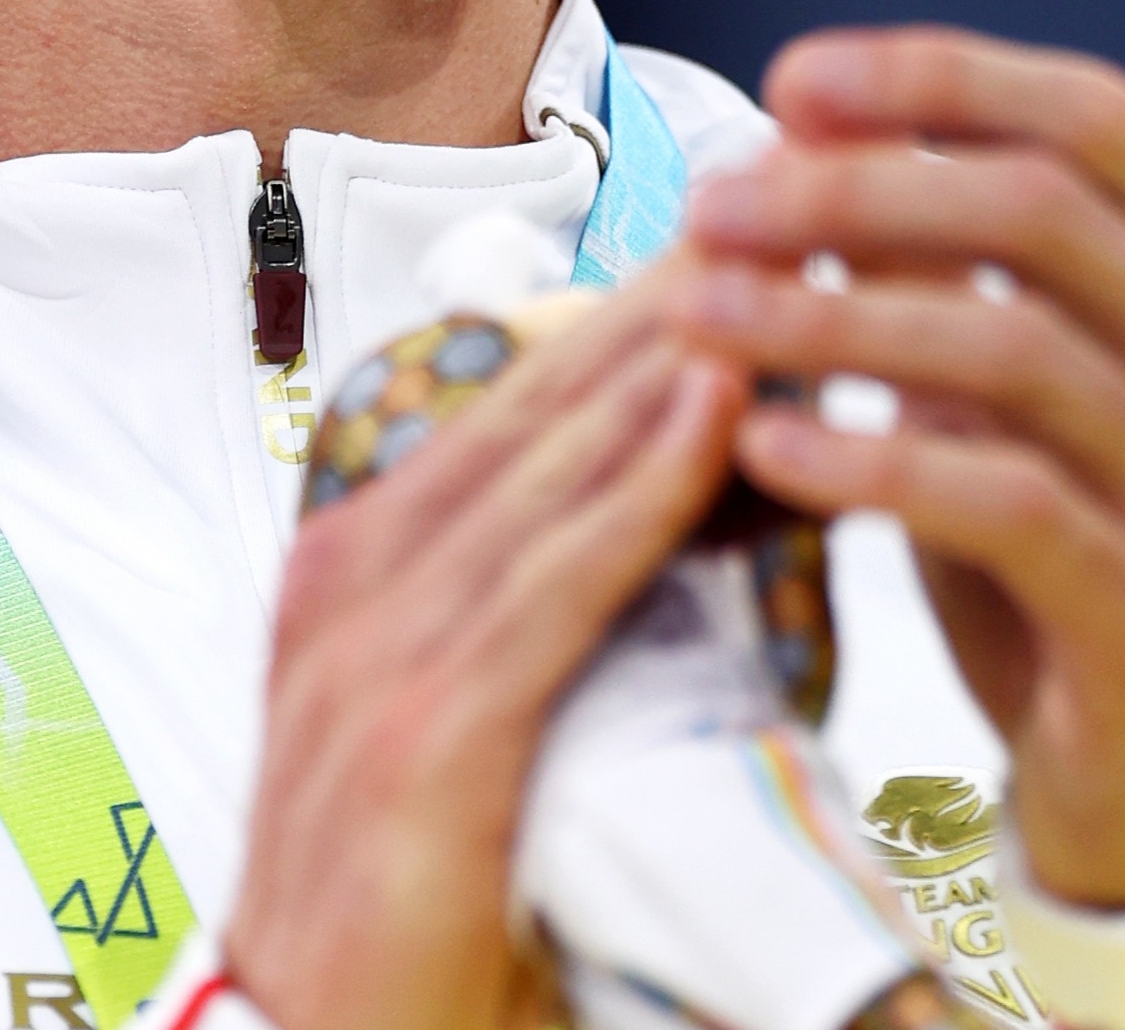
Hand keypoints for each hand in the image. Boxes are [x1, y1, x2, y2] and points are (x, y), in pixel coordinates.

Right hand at [224, 281, 744, 1029]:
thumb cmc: (402, 926)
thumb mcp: (452, 745)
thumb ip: (523, 641)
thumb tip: (659, 555)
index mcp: (349, 580)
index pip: (506, 410)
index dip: (621, 317)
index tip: (733, 239)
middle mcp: (346, 589)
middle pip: (528, 405)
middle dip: (658, 298)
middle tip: (778, 198)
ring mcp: (372, 659)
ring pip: (548, 466)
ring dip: (669, 354)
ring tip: (778, 262)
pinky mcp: (424, 740)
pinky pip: (554, 582)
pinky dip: (640, 484)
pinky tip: (715, 407)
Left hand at [680, 28, 1124, 907]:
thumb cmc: (1056, 561)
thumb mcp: (991, 393)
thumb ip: (929, 268)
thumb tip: (801, 135)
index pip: (1093, 120)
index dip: (941, 78)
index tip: (792, 81)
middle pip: (1046, 214)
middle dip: (859, 188)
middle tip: (713, 203)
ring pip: (1019, 349)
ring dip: (837, 316)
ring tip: (701, 311)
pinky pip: (1011, 505)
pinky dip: (873, 459)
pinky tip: (764, 443)